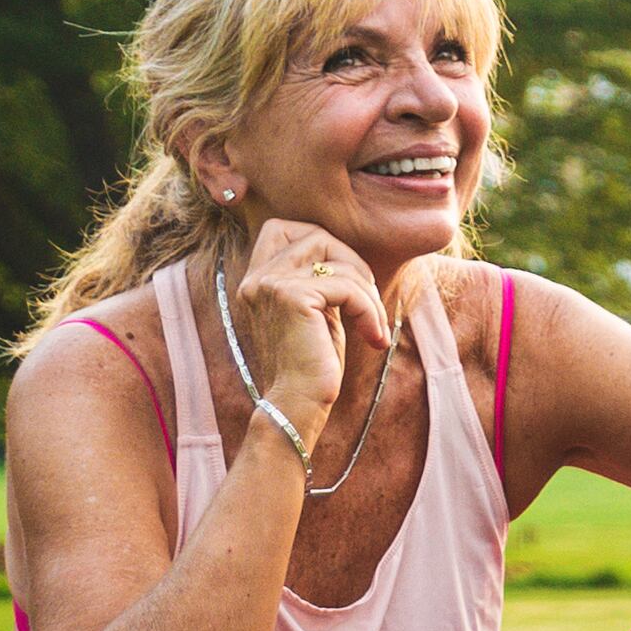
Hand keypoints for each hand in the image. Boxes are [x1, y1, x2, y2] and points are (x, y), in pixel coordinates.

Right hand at [228, 219, 393, 433]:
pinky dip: (369, 310)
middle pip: (316, 234)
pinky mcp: (291, 297)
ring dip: (367, 292)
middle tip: (367, 302)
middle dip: (352, 262)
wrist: (297, 404)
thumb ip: (320, 279)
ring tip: (373, 326)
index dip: (323, 241)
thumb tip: (350, 252)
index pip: (283, 227)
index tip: (348, 281)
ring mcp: (269, 285)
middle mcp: (256, 278)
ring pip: (338, 261)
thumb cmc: (313, 362)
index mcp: (256, 280)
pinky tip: (373, 338)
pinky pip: (347, 286)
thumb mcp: (316, 311)